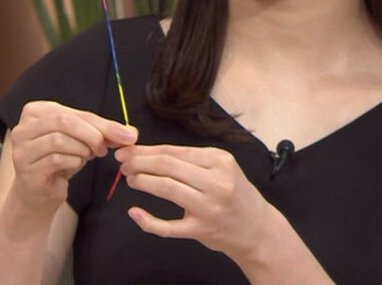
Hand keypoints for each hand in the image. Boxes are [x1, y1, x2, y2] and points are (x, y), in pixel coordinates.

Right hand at [8, 101, 137, 214]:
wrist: (40, 193)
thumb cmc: (60, 160)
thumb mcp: (81, 139)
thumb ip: (103, 132)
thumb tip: (131, 134)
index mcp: (35, 112)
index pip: (73, 112)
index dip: (101, 124)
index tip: (126, 136)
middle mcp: (23, 128)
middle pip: (64, 122)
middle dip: (92, 135)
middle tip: (104, 148)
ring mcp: (22, 150)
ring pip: (60, 141)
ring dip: (82, 150)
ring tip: (88, 156)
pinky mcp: (26, 170)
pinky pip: (56, 160)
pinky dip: (73, 162)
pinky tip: (76, 165)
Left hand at [114, 144, 276, 259]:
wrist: (258, 229)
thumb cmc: (235, 195)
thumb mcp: (222, 169)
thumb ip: (192, 161)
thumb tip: (150, 153)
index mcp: (220, 160)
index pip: (175, 151)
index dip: (146, 150)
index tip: (127, 151)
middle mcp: (216, 182)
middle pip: (168, 166)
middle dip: (140, 162)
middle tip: (123, 163)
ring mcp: (209, 207)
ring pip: (167, 189)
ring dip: (143, 181)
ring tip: (130, 179)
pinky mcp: (202, 230)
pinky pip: (168, 226)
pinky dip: (148, 220)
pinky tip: (135, 212)